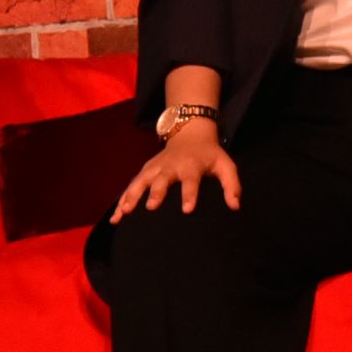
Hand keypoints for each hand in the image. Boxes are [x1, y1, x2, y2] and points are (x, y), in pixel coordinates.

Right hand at [110, 120, 241, 221]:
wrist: (190, 134)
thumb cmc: (210, 156)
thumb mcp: (226, 166)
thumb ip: (232, 185)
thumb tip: (235, 207)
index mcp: (191, 165)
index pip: (191, 180)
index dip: (189, 194)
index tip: (187, 209)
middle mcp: (170, 166)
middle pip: (161, 180)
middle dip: (156, 193)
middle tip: (151, 207)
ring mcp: (155, 168)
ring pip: (141, 182)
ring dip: (132, 196)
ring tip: (124, 213)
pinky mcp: (146, 171)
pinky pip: (132, 186)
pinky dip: (122, 200)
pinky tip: (116, 217)